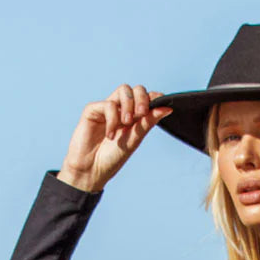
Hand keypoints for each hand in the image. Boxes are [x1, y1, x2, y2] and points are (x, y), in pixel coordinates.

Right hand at [56, 84, 171, 193]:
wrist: (92, 170)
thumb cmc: (113, 157)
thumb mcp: (135, 139)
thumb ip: (148, 122)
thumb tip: (167, 108)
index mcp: (134, 118)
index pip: (146, 99)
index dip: (154, 98)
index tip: (161, 104)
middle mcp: (121, 110)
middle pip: (135, 89)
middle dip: (142, 98)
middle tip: (142, 113)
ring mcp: (107, 108)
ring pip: (123, 90)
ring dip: (129, 105)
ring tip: (126, 123)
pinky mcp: (93, 110)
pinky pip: (108, 105)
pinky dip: (112, 119)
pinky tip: (110, 135)